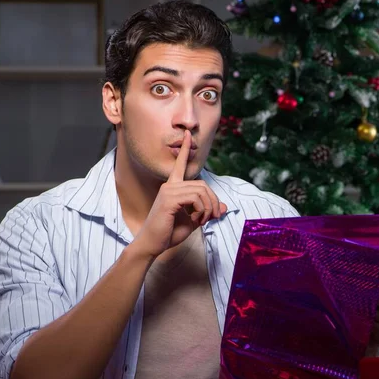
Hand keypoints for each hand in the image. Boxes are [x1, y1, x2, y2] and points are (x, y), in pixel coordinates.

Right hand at [132, 130, 227, 258]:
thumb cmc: (169, 233)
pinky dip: (202, 210)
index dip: (185, 149)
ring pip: (201, 192)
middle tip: (214, 216)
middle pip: (203, 184)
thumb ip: (207, 212)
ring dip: (209, 208)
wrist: (153, 245)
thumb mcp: (194, 221)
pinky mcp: (169, 200)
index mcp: (172, 187)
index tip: (188, 134)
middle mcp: (169, 186)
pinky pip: (196, 198)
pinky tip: (196, 220)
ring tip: (203, 220)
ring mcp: (168, 191)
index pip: (180, 164)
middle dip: (213, 201)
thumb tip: (225, 207)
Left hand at [366, 277, 378, 356]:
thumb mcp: (378, 297)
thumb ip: (377, 287)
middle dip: (377, 298)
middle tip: (362, 292)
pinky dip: (370, 324)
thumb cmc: (374, 310)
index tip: (374, 277)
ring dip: (371, 312)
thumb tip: (366, 273)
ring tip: (358, 305)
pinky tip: (362, 319)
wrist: (370, 334)